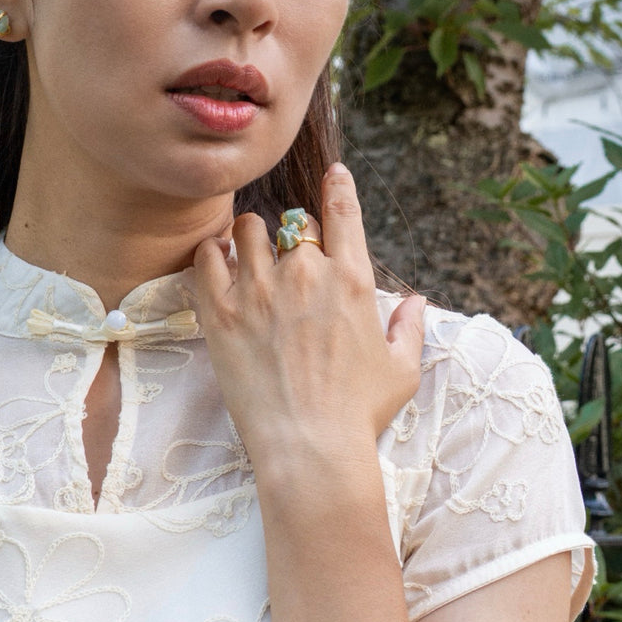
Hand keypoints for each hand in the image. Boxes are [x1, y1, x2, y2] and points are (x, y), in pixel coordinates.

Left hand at [193, 164, 424, 469]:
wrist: (310, 448)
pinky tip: (216, 263)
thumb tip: (415, 302)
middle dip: (291, 236)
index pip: (343, 212)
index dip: (338, 187)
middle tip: (284, 258)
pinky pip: (207, 258)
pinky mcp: (220, 312)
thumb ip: (409, 327)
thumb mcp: (401, 369)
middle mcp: (305, 274)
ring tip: (245, 255)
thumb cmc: (359, 413)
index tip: (333, 173)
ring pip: (246, 230)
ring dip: (248, 237)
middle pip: (293, 224)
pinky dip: (211, 253)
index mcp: (351, 280)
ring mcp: (260, 291)